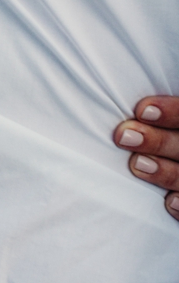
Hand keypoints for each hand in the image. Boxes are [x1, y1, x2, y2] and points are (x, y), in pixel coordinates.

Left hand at [115, 97, 178, 223]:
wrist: (163, 156)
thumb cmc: (149, 130)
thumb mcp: (150, 114)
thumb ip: (142, 107)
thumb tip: (109, 79)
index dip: (172, 111)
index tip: (141, 110)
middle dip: (158, 141)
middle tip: (123, 137)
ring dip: (166, 172)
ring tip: (137, 165)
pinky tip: (168, 202)